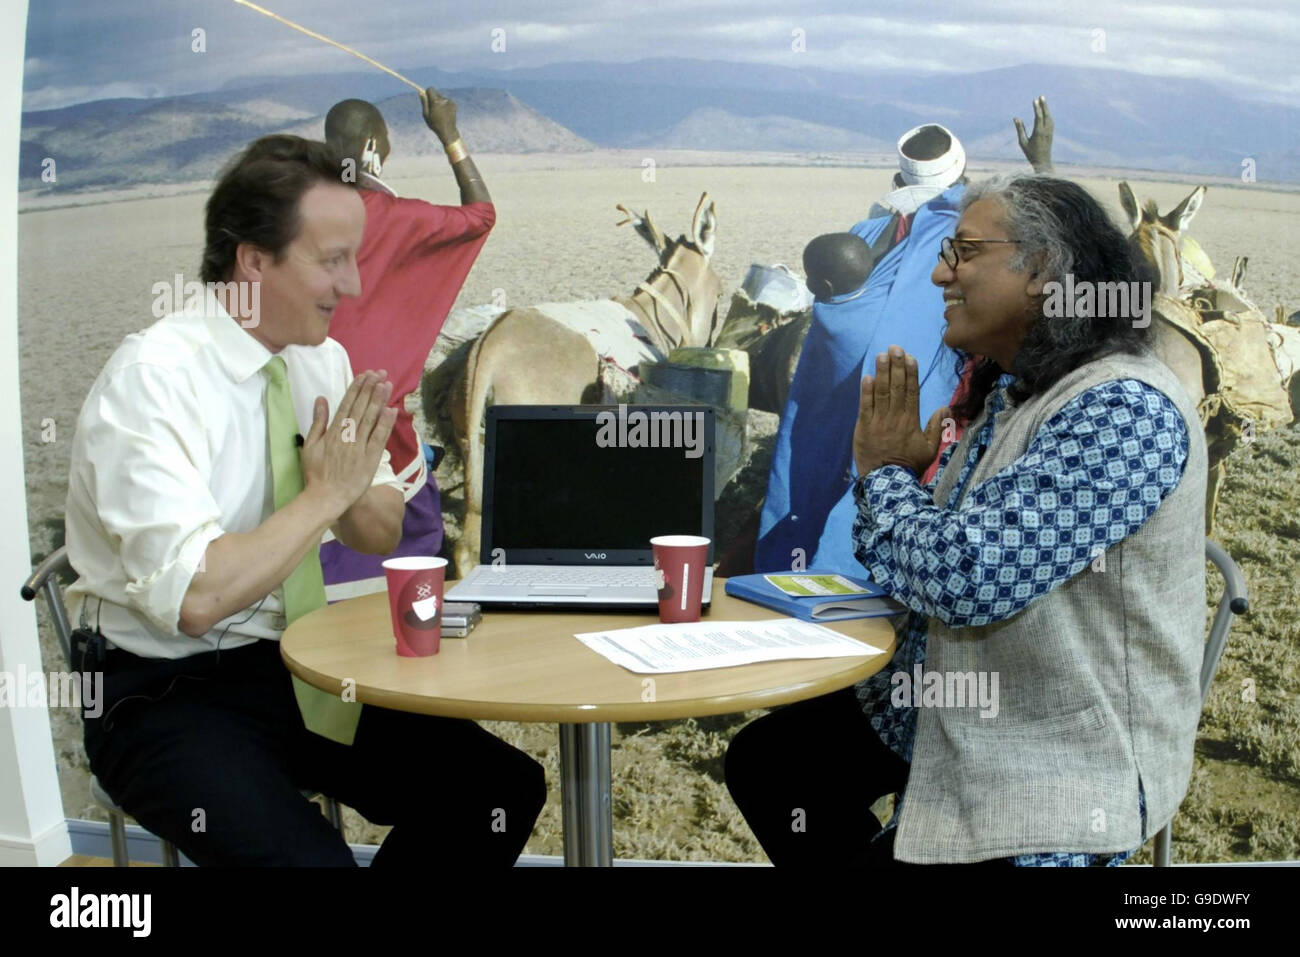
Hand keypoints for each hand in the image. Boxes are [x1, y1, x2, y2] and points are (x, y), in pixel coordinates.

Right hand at [299, 370, 397, 517]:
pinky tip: (391, 410)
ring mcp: (359, 447)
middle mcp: (347, 435)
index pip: (347, 404)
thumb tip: (321, 399)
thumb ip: (317, 422)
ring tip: (386, 384)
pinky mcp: (370, 459)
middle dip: (371, 388)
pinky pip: (379, 438)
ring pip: (371, 419)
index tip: (365, 375)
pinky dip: (385, 424)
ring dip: (379, 400)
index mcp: (333, 431)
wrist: (325, 497)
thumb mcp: (310, 445)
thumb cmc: (316, 473)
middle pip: (361, 407)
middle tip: (380, 373)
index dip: (357, 388)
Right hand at [419, 86, 459, 143]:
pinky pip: (447, 101)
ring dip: (439, 102)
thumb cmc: (435, 124)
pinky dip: (444, 104)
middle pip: (436, 93)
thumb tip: (421, 93)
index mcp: (435, 102)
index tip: (426, 98)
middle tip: (433, 108)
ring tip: (439, 112)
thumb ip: (424, 103)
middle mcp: (443, 100)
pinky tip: (445, 113)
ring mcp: (449, 102)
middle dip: (433, 98)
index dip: (427, 92)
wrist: (448, 131)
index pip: (431, 89)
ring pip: (441, 97)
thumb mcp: (426, 114)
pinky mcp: (454, 104)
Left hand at [853, 346, 948, 476]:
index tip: (910, 357)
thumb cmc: (909, 466)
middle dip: (896, 366)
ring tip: (881, 355)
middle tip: (895, 348)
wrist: (887, 483)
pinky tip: (867, 376)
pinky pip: (865, 406)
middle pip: (897, 387)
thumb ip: (937, 427)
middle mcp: (895, 418)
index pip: (912, 392)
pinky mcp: (863, 428)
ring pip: (881, 393)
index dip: (911, 373)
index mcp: (911, 421)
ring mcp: (878, 422)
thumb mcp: (930, 449)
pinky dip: (866, 391)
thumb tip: (946, 408)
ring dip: (881, 372)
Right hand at [1014, 95, 1053, 172]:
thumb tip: (1016, 118)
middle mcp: (1046, 131)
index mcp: (1038, 132)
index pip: (1038, 117)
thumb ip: (1020, 129)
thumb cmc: (1030, 153)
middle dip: (1043, 105)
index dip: (1037, 108)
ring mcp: (1050, 132)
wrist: (1043, 161)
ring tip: (1043, 101)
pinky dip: (1048, 114)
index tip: (1034, 100)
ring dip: (1046, 109)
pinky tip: (1046, 112)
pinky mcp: (1051, 133)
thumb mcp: (1022, 142)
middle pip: (1046, 115)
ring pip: (1049, 117)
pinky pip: (1051, 121)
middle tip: (1041, 96)